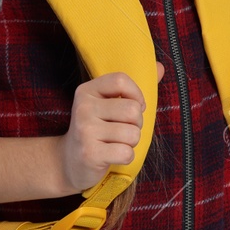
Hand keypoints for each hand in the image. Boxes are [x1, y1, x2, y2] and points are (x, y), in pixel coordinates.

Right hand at [58, 62, 163, 190]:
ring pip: (133, 134)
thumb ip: (133, 87)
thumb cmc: (98, 129)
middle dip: (137, 123)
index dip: (136, 94)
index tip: (134, 106)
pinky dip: (126, 157)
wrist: (70, 162)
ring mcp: (85, 131)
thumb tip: (160, 67)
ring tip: (116, 143)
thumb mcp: (108, 104)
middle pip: (132, 110)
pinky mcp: (90, 154)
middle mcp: (83, 108)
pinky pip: (127, 153)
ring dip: (131, 142)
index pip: (121, 80)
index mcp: (87, 91)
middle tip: (123, 130)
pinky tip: (112, 156)